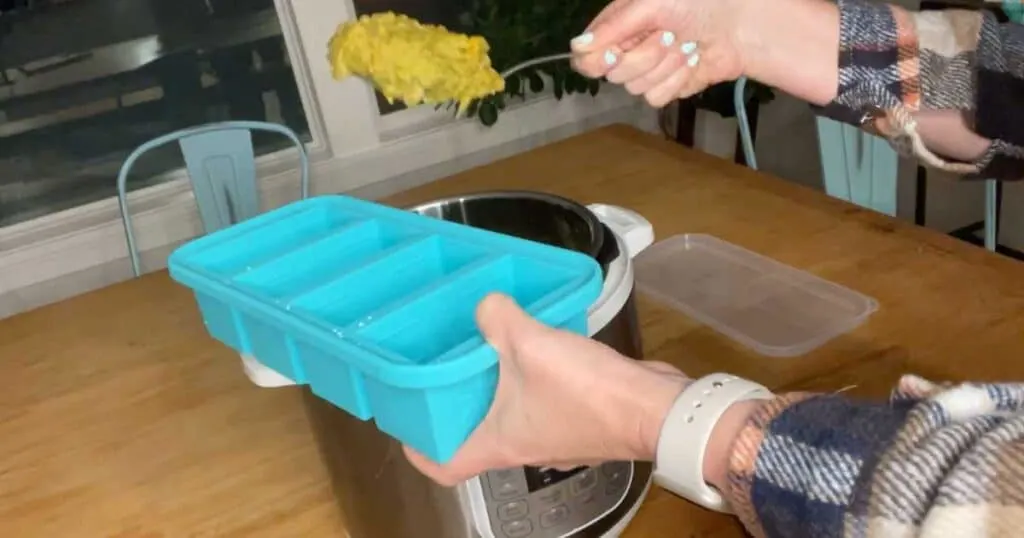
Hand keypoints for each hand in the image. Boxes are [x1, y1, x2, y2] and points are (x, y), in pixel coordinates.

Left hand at [404, 293, 688, 485]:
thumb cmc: (588, 393)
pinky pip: (542, 399)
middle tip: (442, 368)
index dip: (420, 451)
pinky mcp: (579, 417)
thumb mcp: (531, 345)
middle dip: (457, 406)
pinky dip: (531, 377)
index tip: (407, 429)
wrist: (655, 407)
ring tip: (484, 347)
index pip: (445, 466)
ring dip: (496, 387)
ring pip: (510, 414)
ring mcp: (553, 434)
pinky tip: (533, 343)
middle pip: (474, 436)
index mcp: (499, 443)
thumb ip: (499, 320)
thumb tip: (485, 303)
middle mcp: (522, 445)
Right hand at [569, 0, 748, 106]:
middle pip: (613, 74)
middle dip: (644, 56)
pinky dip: (678, 79)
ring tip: (686, 44)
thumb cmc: (699, 1)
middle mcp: (629, 49)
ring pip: (636, 87)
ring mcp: (649, 71)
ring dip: (666, 65)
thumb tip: (576, 48)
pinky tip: (693, 60)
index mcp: (618, 26)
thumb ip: (612, 27)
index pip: (586, 56)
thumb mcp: (650, 3)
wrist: (742, 23)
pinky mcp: (669, 87)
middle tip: (669, 35)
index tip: (614, 54)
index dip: (596, 61)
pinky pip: (656, 97)